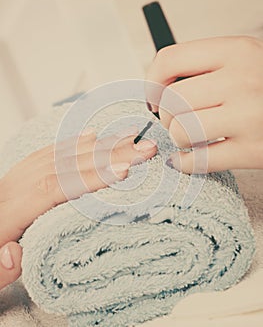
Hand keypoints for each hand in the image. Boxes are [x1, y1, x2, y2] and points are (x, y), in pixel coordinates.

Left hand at [0, 127, 156, 288]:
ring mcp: (18, 177)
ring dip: (98, 146)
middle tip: (144, 149)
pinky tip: (91, 137)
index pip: (51, 189)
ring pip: (61, 155)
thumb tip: (14, 252)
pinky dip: (73, 144)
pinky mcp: (21, 175)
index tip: (123, 172)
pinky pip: (49, 153)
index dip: (88, 178)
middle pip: (65, 164)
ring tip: (129, 138)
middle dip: (108, 154)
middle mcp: (14, 187)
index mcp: (6, 212)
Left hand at [146, 36, 262, 172]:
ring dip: (178, 139)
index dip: (151, 82)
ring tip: (190, 138)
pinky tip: (190, 159)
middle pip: (171, 100)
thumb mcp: (242, 62)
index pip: (170, 59)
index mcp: (236, 51)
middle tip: (177, 121)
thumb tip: (155, 90)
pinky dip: (186, 163)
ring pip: (180, 130)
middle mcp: (242, 80)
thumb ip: (203, 69)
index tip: (153, 98)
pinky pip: (198, 160)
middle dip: (166, 116)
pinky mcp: (254, 151)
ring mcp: (249, 117)